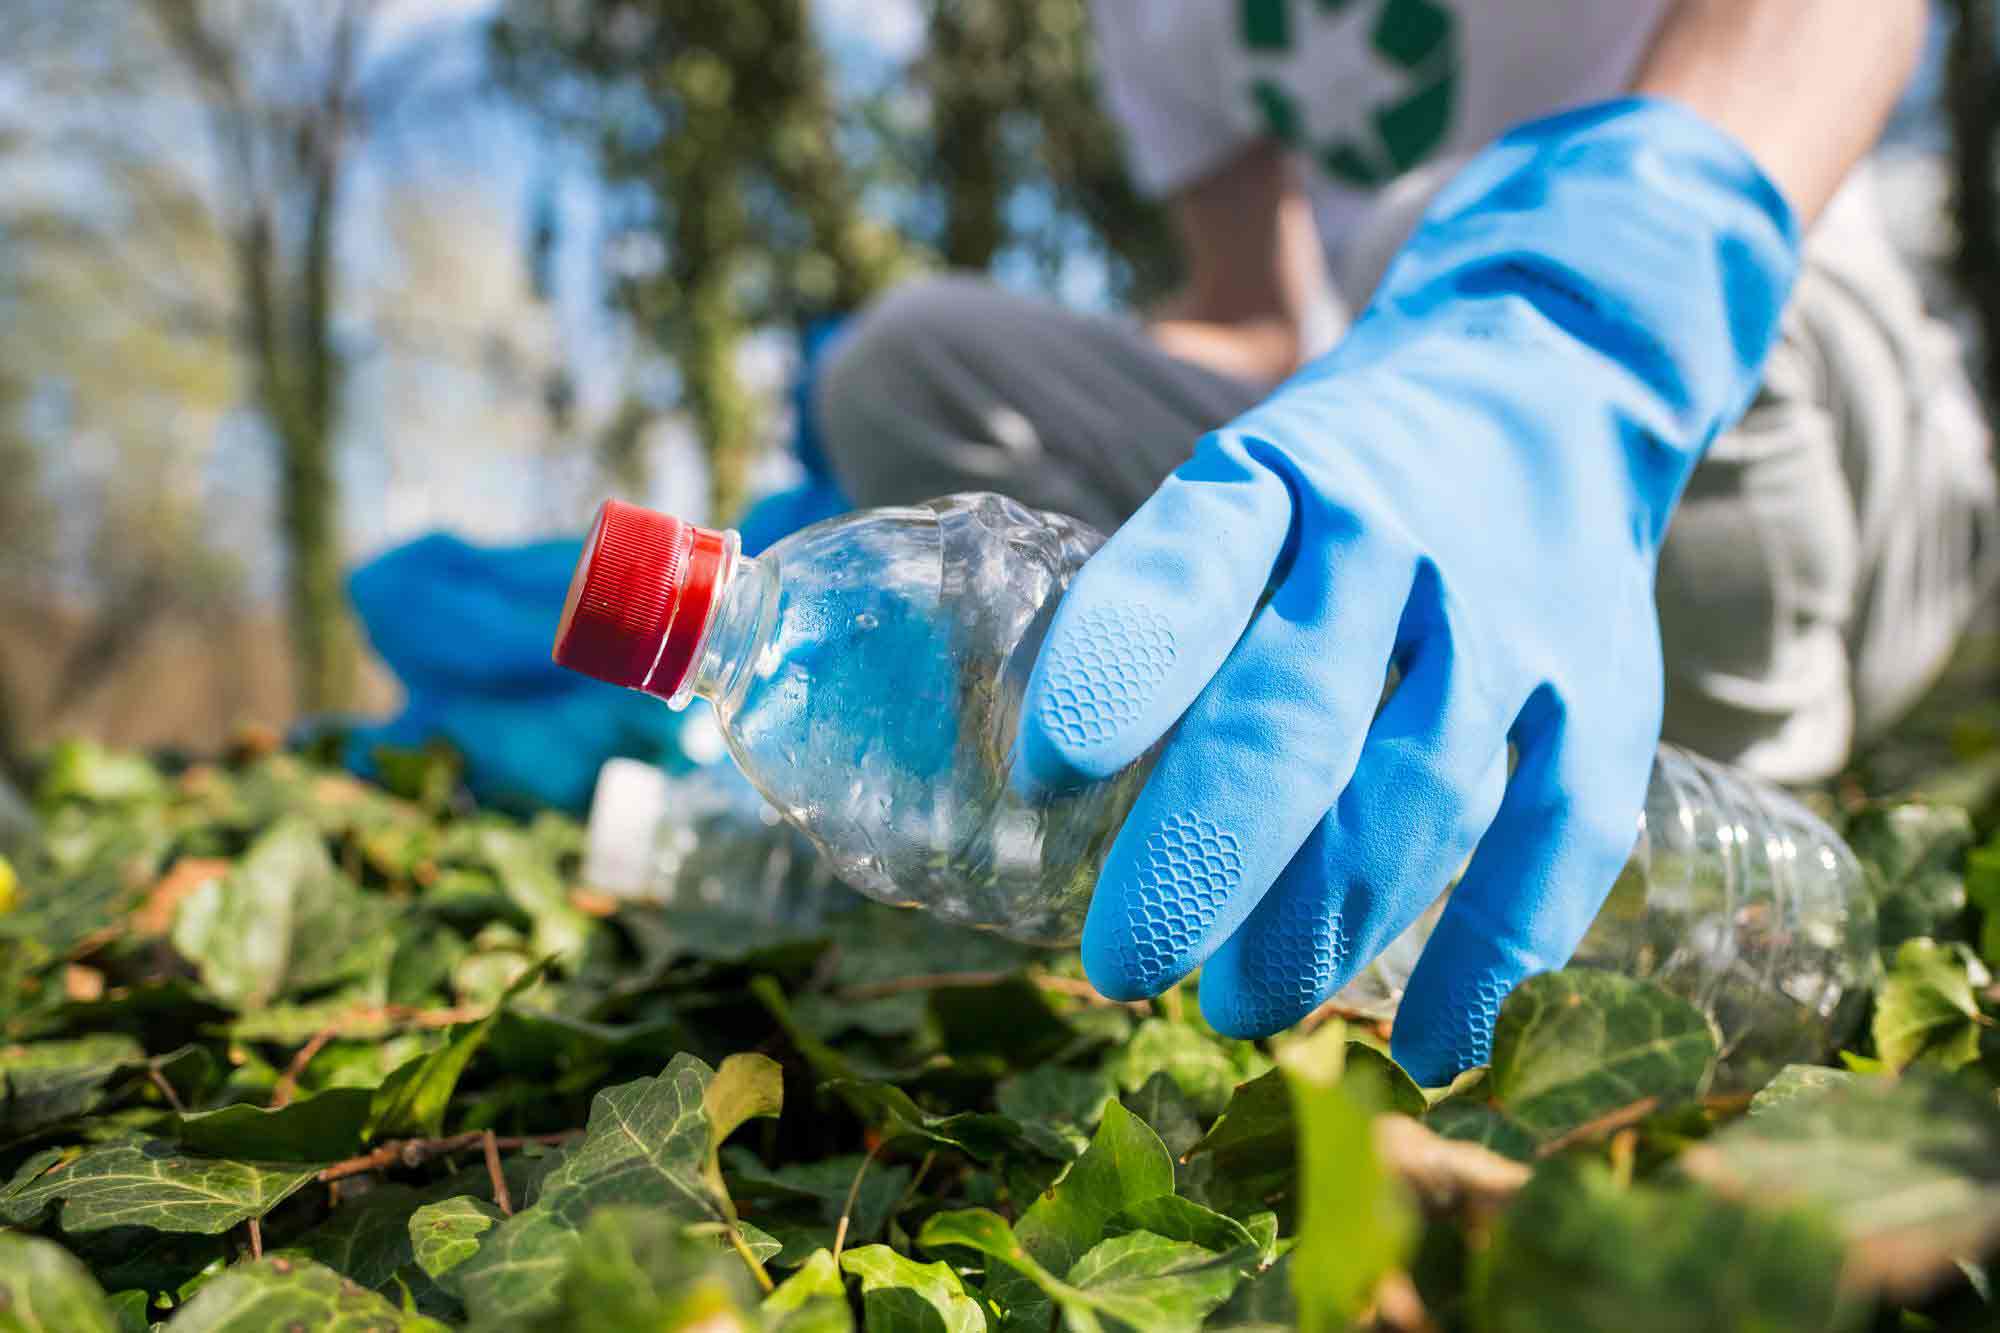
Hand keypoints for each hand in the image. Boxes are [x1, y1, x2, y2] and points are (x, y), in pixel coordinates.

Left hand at [1015, 100, 1798, 1083]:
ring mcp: (1512, 620)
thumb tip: (1054, 793)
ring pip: (1418, 794)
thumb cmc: (1345, 476)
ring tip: (1237, 1007)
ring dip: (1321, 926)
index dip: (1118, 672)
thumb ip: (1171, 613)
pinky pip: (1559, 840)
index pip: (1192, 565)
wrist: (1551, 384)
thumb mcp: (1245, 486)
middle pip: (1296, 715)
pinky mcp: (1606, 692)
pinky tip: (1429, 1050)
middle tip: (1120, 964)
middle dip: (1201, 857)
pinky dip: (1494, 958)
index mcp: (1278, 478)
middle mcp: (1398, 541)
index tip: (1044, 774)